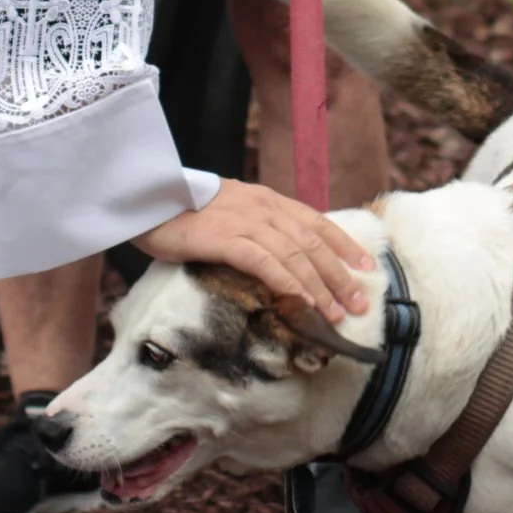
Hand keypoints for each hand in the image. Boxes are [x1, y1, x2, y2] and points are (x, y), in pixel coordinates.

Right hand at [135, 179, 373, 321]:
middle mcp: (263, 207)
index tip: (367, 267)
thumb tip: (281, 258)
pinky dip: (288, 283)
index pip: (316, 222)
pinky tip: (301, 303)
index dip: (344, 245)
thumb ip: (256, 229)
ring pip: (295, 255)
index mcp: (267, 199)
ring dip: (319, 287)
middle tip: (360, 303)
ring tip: (336, 314)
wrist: (145, 198)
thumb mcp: (229, 213)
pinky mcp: (226, 237)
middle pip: (312, 243)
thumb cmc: (182, 212)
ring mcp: (246, 220)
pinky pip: (266, 263)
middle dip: (340, 275)